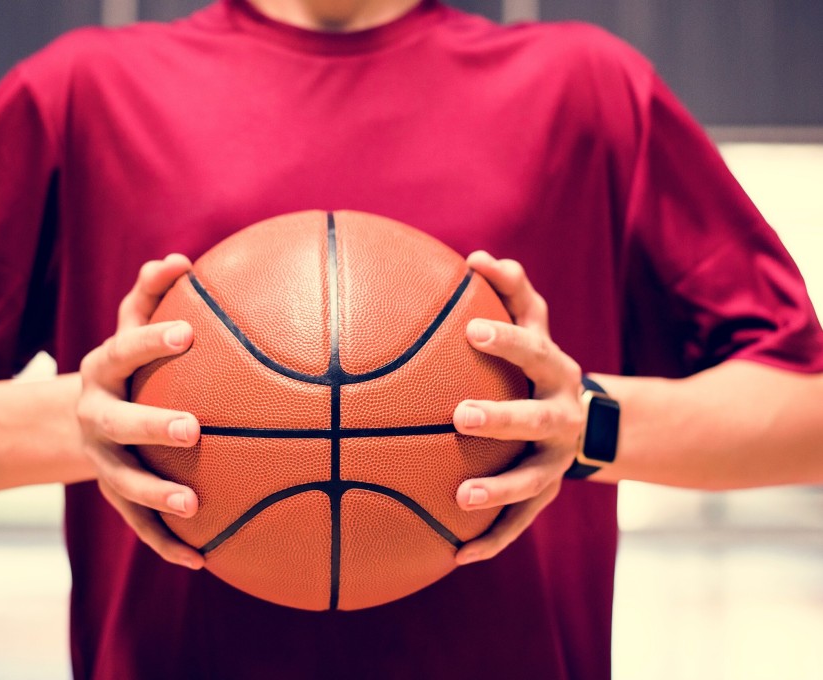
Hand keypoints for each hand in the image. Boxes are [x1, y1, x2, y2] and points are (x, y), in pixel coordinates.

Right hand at [77, 254, 204, 569]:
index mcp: (102, 371)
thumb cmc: (127, 366)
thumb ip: (151, 295)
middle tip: (193, 427)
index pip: (122, 349)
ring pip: (123, 481)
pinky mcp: (113, 495)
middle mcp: (94, 416)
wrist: (81, 418)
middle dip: (150, 424)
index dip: (148, 341)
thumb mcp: (131, 328)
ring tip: (193, 505)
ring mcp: (101, 460)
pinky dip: (165, 543)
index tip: (186, 333)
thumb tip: (181, 259)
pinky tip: (203, 560)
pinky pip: (137, 524)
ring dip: (156, 494)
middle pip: (116, 422)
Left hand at [452, 251, 582, 564]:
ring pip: (533, 479)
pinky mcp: (548, 493)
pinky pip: (521, 522)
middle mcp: (563, 414)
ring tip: (461, 498)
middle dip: (504, 417)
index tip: (470, 330)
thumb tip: (477, 256)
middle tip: (461, 415)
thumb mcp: (535, 326)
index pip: (533, 348)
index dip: (507, 339)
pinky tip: (456, 556)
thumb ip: (511, 292)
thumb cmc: (540, 364)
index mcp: (555, 369)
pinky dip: (492, 540)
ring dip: (499, 490)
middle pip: (538, 418)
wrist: (591, 421)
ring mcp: (558, 459)